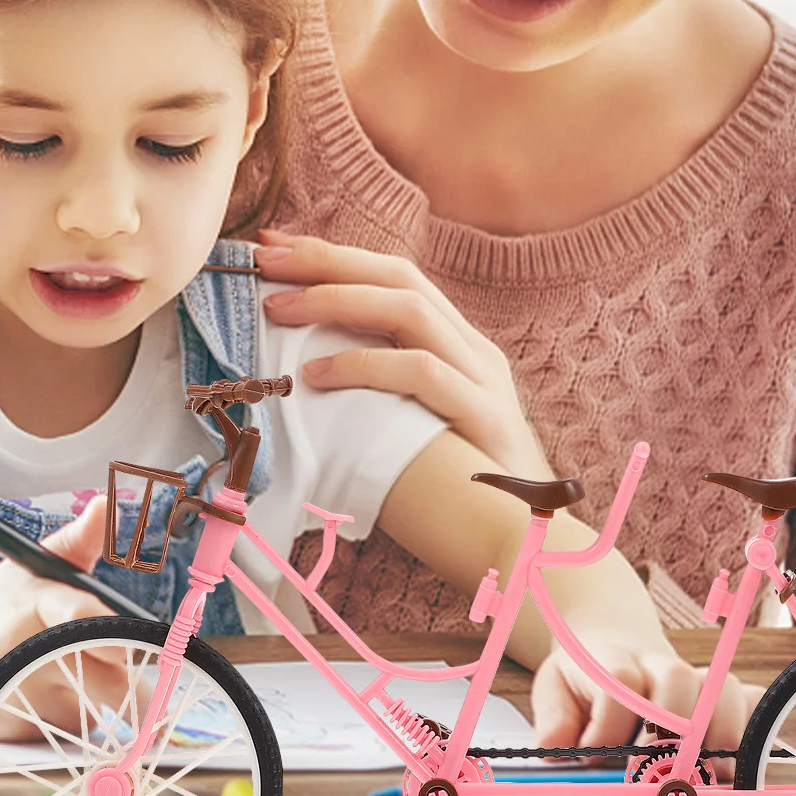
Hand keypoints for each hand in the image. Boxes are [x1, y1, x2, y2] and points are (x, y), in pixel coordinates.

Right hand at [0, 499, 124, 736]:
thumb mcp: (33, 564)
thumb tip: (106, 504)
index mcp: (33, 603)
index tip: (132, 649)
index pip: (78, 616)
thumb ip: (78, 540)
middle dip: (125, 681)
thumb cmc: (0, 601)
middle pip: (97, 678)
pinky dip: (72, 720)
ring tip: (74, 675)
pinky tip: (50, 698)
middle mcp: (20, 652)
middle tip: (140, 681)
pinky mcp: (8, 731)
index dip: (111, 634)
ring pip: (89, 710)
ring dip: (97, 700)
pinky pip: (66, 733)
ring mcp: (12, 696)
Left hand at [254, 230, 550, 478]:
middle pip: (400, 277)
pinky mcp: (485, 418)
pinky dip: (365, 365)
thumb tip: (298, 370)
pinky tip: (316, 375)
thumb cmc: (456, 493)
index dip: (334, 255)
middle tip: (263, 261)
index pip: (394, 277)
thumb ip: (376, 392)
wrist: (532, 548)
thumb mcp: (411, 426)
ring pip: (410, 310)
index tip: (272, 247)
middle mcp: (474, 350)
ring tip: (278, 310)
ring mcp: (484, 380)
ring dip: (336, 301)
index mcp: (458, 345)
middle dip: (327, 261)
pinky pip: (422, 374)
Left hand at [529, 635, 759, 757]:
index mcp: (611, 661)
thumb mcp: (555, 692)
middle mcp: (658, 665)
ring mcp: (695, 677)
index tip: (593, 759)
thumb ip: (553, 722)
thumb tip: (553, 751)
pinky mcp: (722, 693)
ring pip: (721, 689)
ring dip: (717, 737)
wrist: (613, 646)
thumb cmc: (583, 681)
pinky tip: (738, 765)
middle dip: (669, 734)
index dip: (609, 724)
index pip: (620, 680)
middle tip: (656, 778)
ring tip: (706, 781)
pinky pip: (750, 700)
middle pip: (677, 680)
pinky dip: (752, 728)